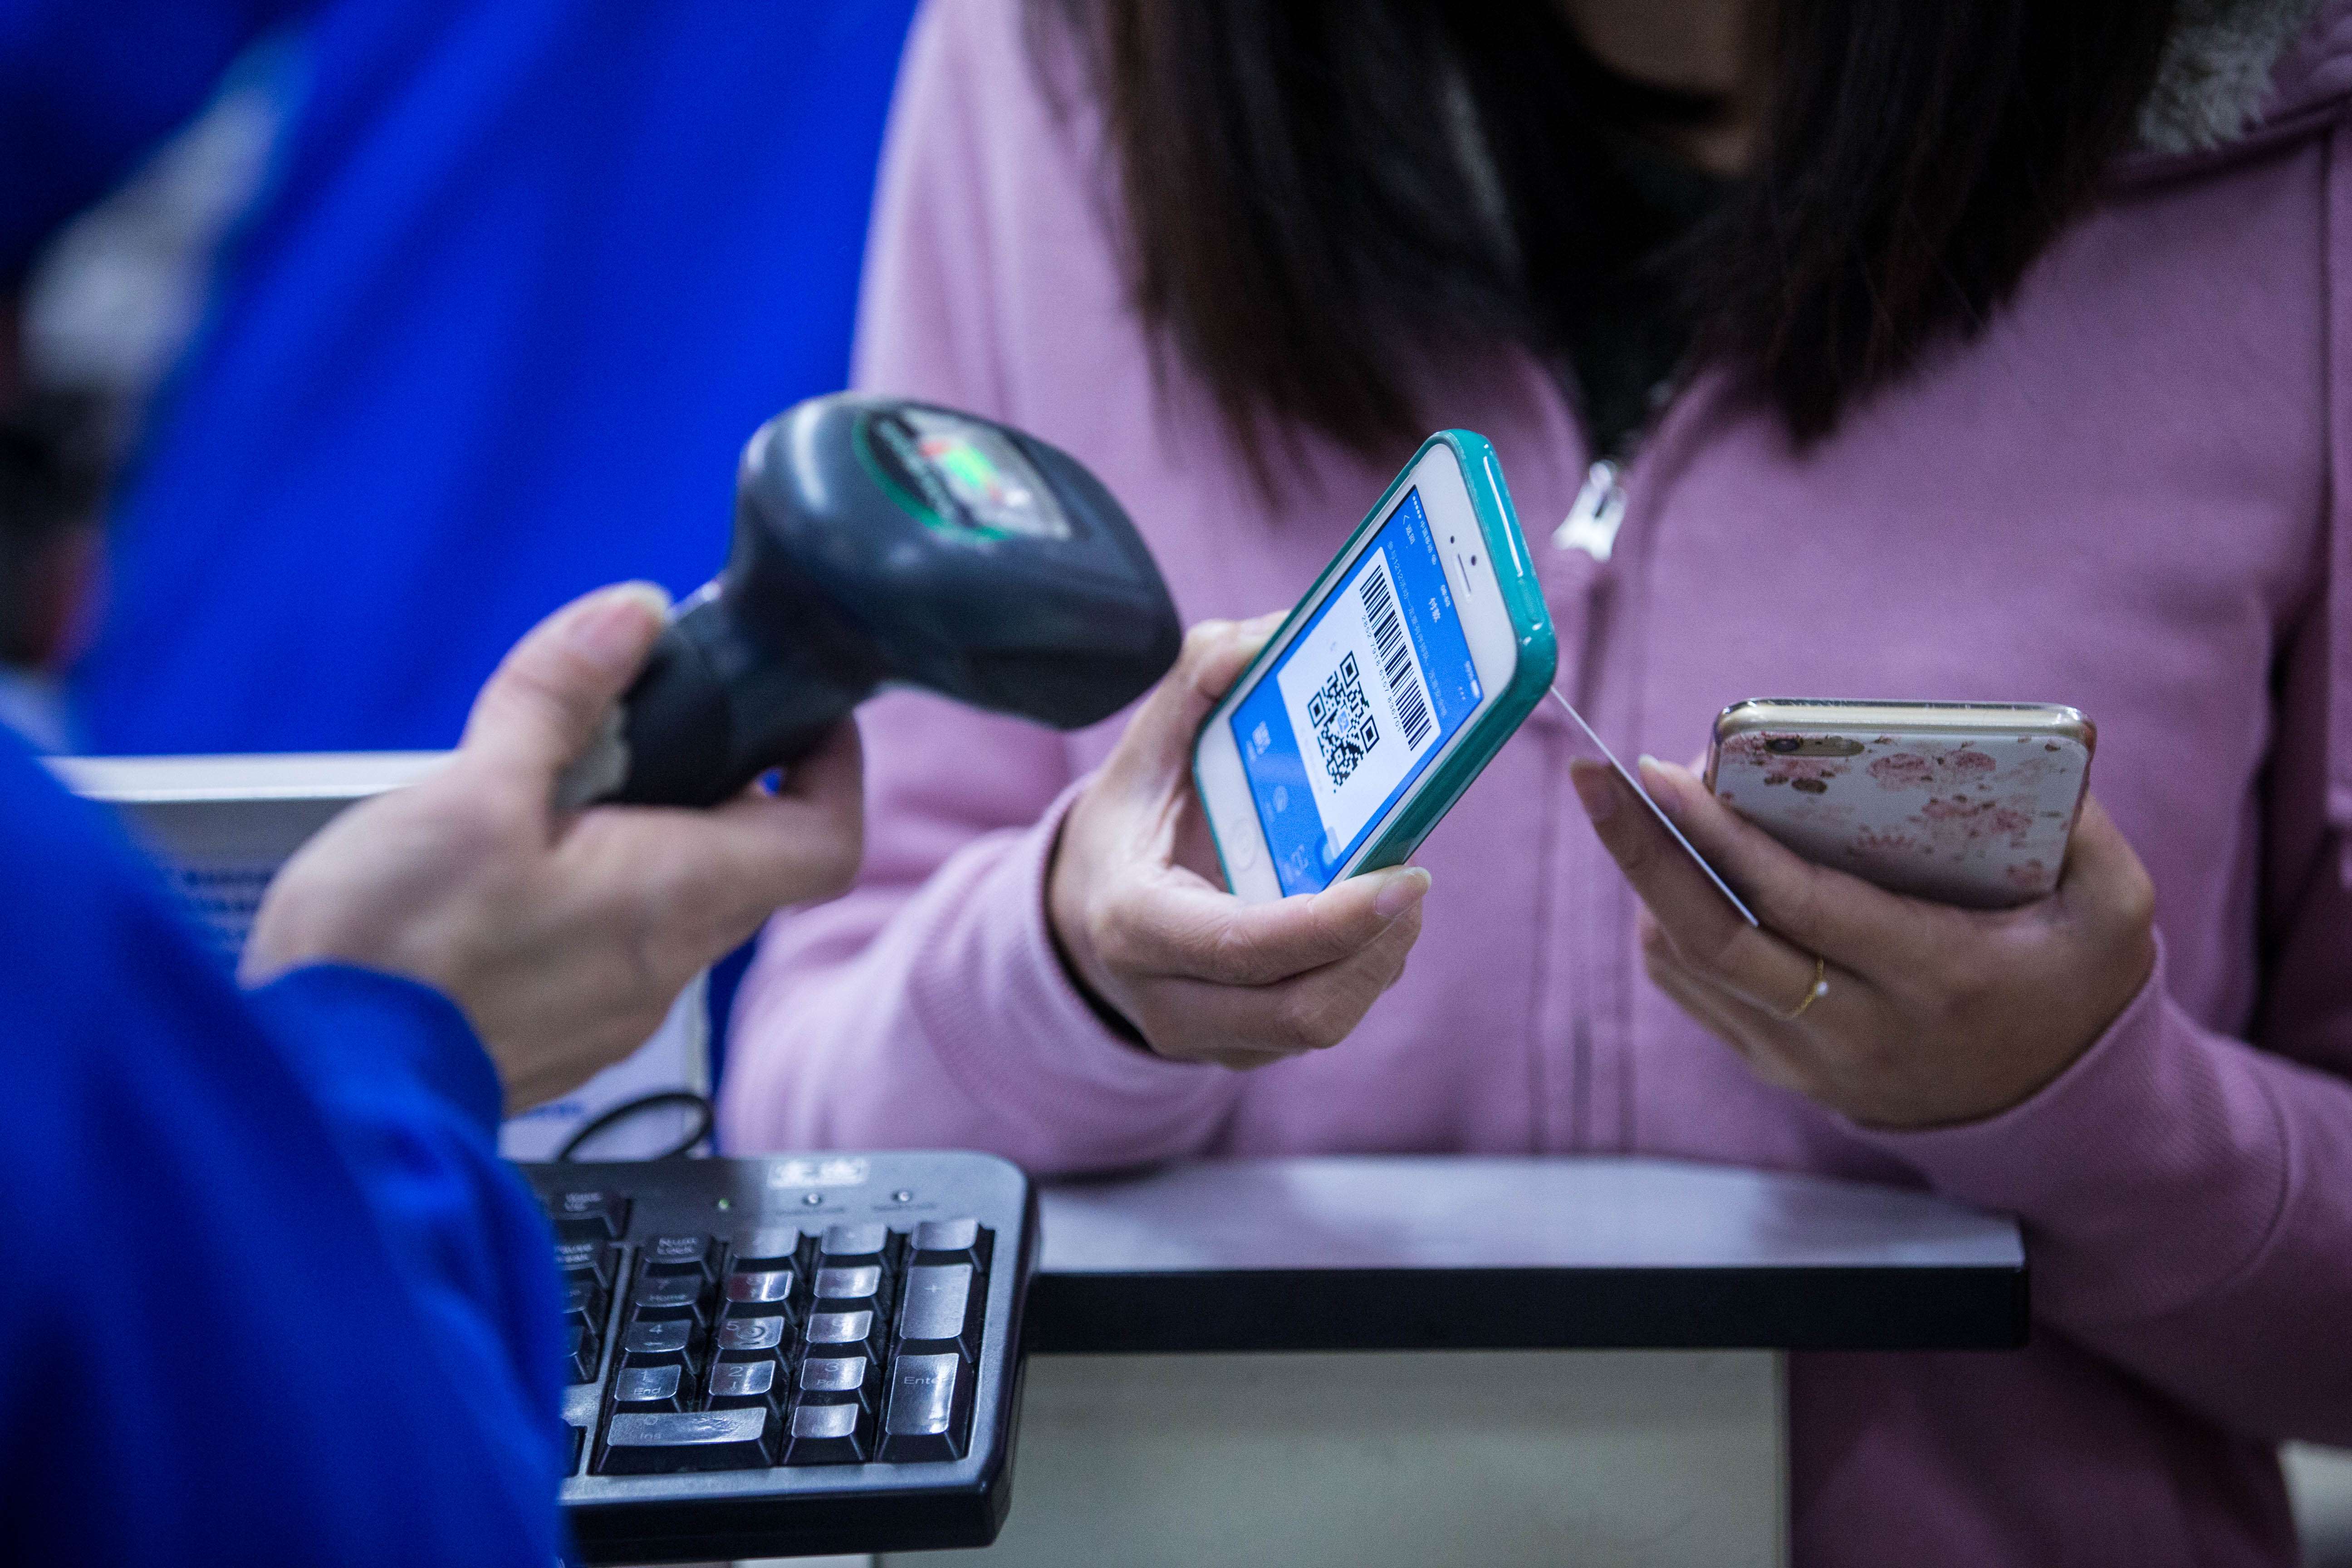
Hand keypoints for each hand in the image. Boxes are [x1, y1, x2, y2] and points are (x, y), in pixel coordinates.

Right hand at [244, 583, 864, 1111]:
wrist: (317, 1093)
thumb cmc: (390, 952)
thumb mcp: (472, 789)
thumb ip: (558, 696)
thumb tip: (632, 616)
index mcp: (674, 895)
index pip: (824, 841)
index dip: (834, 772)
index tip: (803, 719)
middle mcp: (665, 966)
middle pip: (749, 867)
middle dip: (726, 788)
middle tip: (662, 724)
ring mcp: (613, 1012)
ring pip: (676, 909)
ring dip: (648, 841)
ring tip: (562, 787)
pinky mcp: (558, 1036)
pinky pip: (613, 953)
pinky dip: (596, 896)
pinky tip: (514, 869)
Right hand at [1047, 615, 1430, 1068]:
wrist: (1083, 915)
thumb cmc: (1129, 824)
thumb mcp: (1145, 746)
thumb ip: (1199, 679)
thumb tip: (1265, 640)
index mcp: (1132, 921)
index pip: (1242, 946)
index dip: (1333, 923)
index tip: (1406, 877)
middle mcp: (1165, 997)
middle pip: (1300, 1009)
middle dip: (1375, 947)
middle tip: (1411, 879)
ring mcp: (1204, 1037)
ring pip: (1320, 1025)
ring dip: (1377, 960)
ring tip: (1394, 895)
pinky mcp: (1241, 1052)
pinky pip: (1318, 1025)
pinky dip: (1358, 972)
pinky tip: (1366, 922)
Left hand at [1572, 755, 2155, 1128]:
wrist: (2058, 1119)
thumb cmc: (2078, 989)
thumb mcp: (2116, 911)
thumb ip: (2083, 829)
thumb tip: (2027, 748)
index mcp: (1934, 976)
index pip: (1799, 904)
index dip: (1721, 837)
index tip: (1661, 771)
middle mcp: (1856, 1027)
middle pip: (1714, 939)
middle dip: (1642, 852)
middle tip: (1594, 776)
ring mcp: (1808, 1058)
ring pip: (1689, 966)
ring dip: (1647, 883)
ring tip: (1632, 807)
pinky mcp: (1780, 1069)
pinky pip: (1695, 992)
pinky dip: (1666, 926)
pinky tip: (1665, 870)